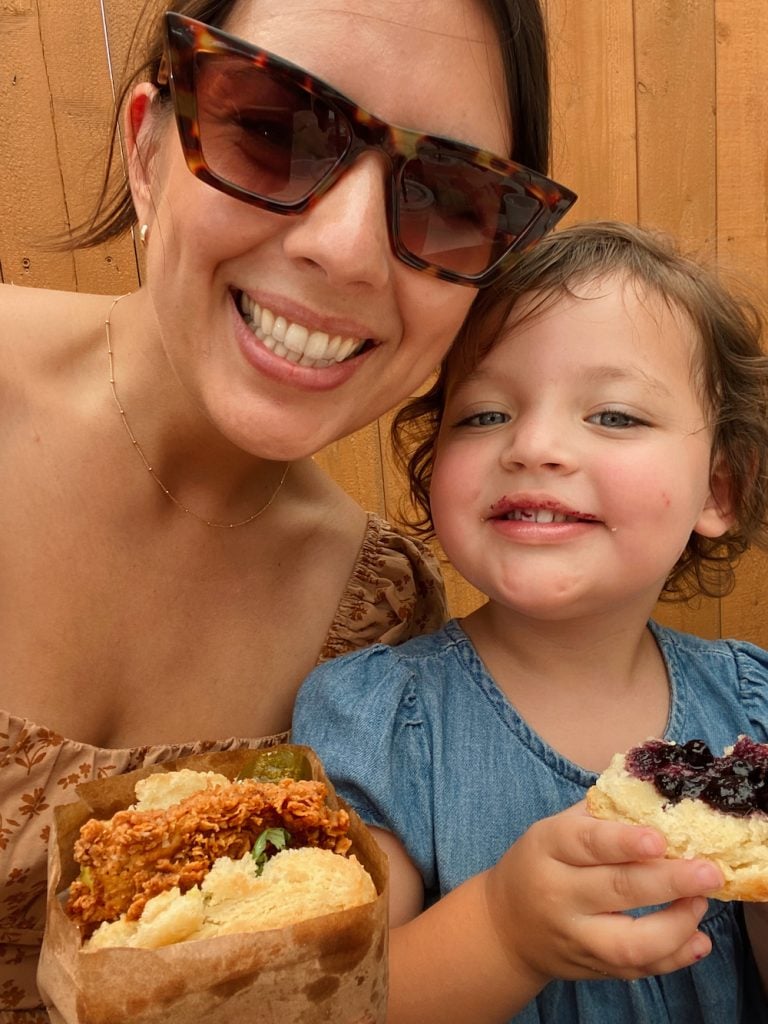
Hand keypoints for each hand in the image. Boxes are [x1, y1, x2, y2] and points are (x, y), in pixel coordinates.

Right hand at [485, 802, 722, 985]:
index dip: (624, 842)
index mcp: (548, 848)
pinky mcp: (591, 968)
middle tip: (709, 873)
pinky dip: (673, 958)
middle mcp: (558, 894)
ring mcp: (575, 936)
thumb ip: (601, 815)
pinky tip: (698, 940)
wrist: (505, 926)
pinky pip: (636, 970)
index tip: (660, 840)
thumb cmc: (540, 863)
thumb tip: (656, 799)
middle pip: (616, 890)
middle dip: (669, 882)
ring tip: (701, 904)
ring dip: (675, 926)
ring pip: (628, 942)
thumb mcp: (555, 830)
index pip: (586, 844)